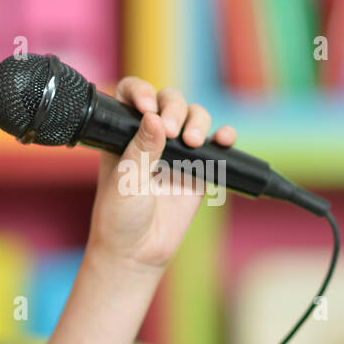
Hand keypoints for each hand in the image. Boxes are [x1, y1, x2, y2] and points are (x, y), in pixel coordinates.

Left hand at [87, 78, 236, 273]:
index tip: (147, 107)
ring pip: (194, 117)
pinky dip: (223, 136)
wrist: (138, 252)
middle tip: (171, 129)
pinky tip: (223, 138)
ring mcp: (176, 151)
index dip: (141, 91)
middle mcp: (151, 136)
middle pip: (170, 101)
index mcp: (125, 133)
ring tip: (192, 142)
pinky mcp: (198, 168)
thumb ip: (141, 148)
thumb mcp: (125, 180)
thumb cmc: (120, 217)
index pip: (132, 96)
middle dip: (174, 107)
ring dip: (198, 120)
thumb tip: (154, 117)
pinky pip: (216, 144)